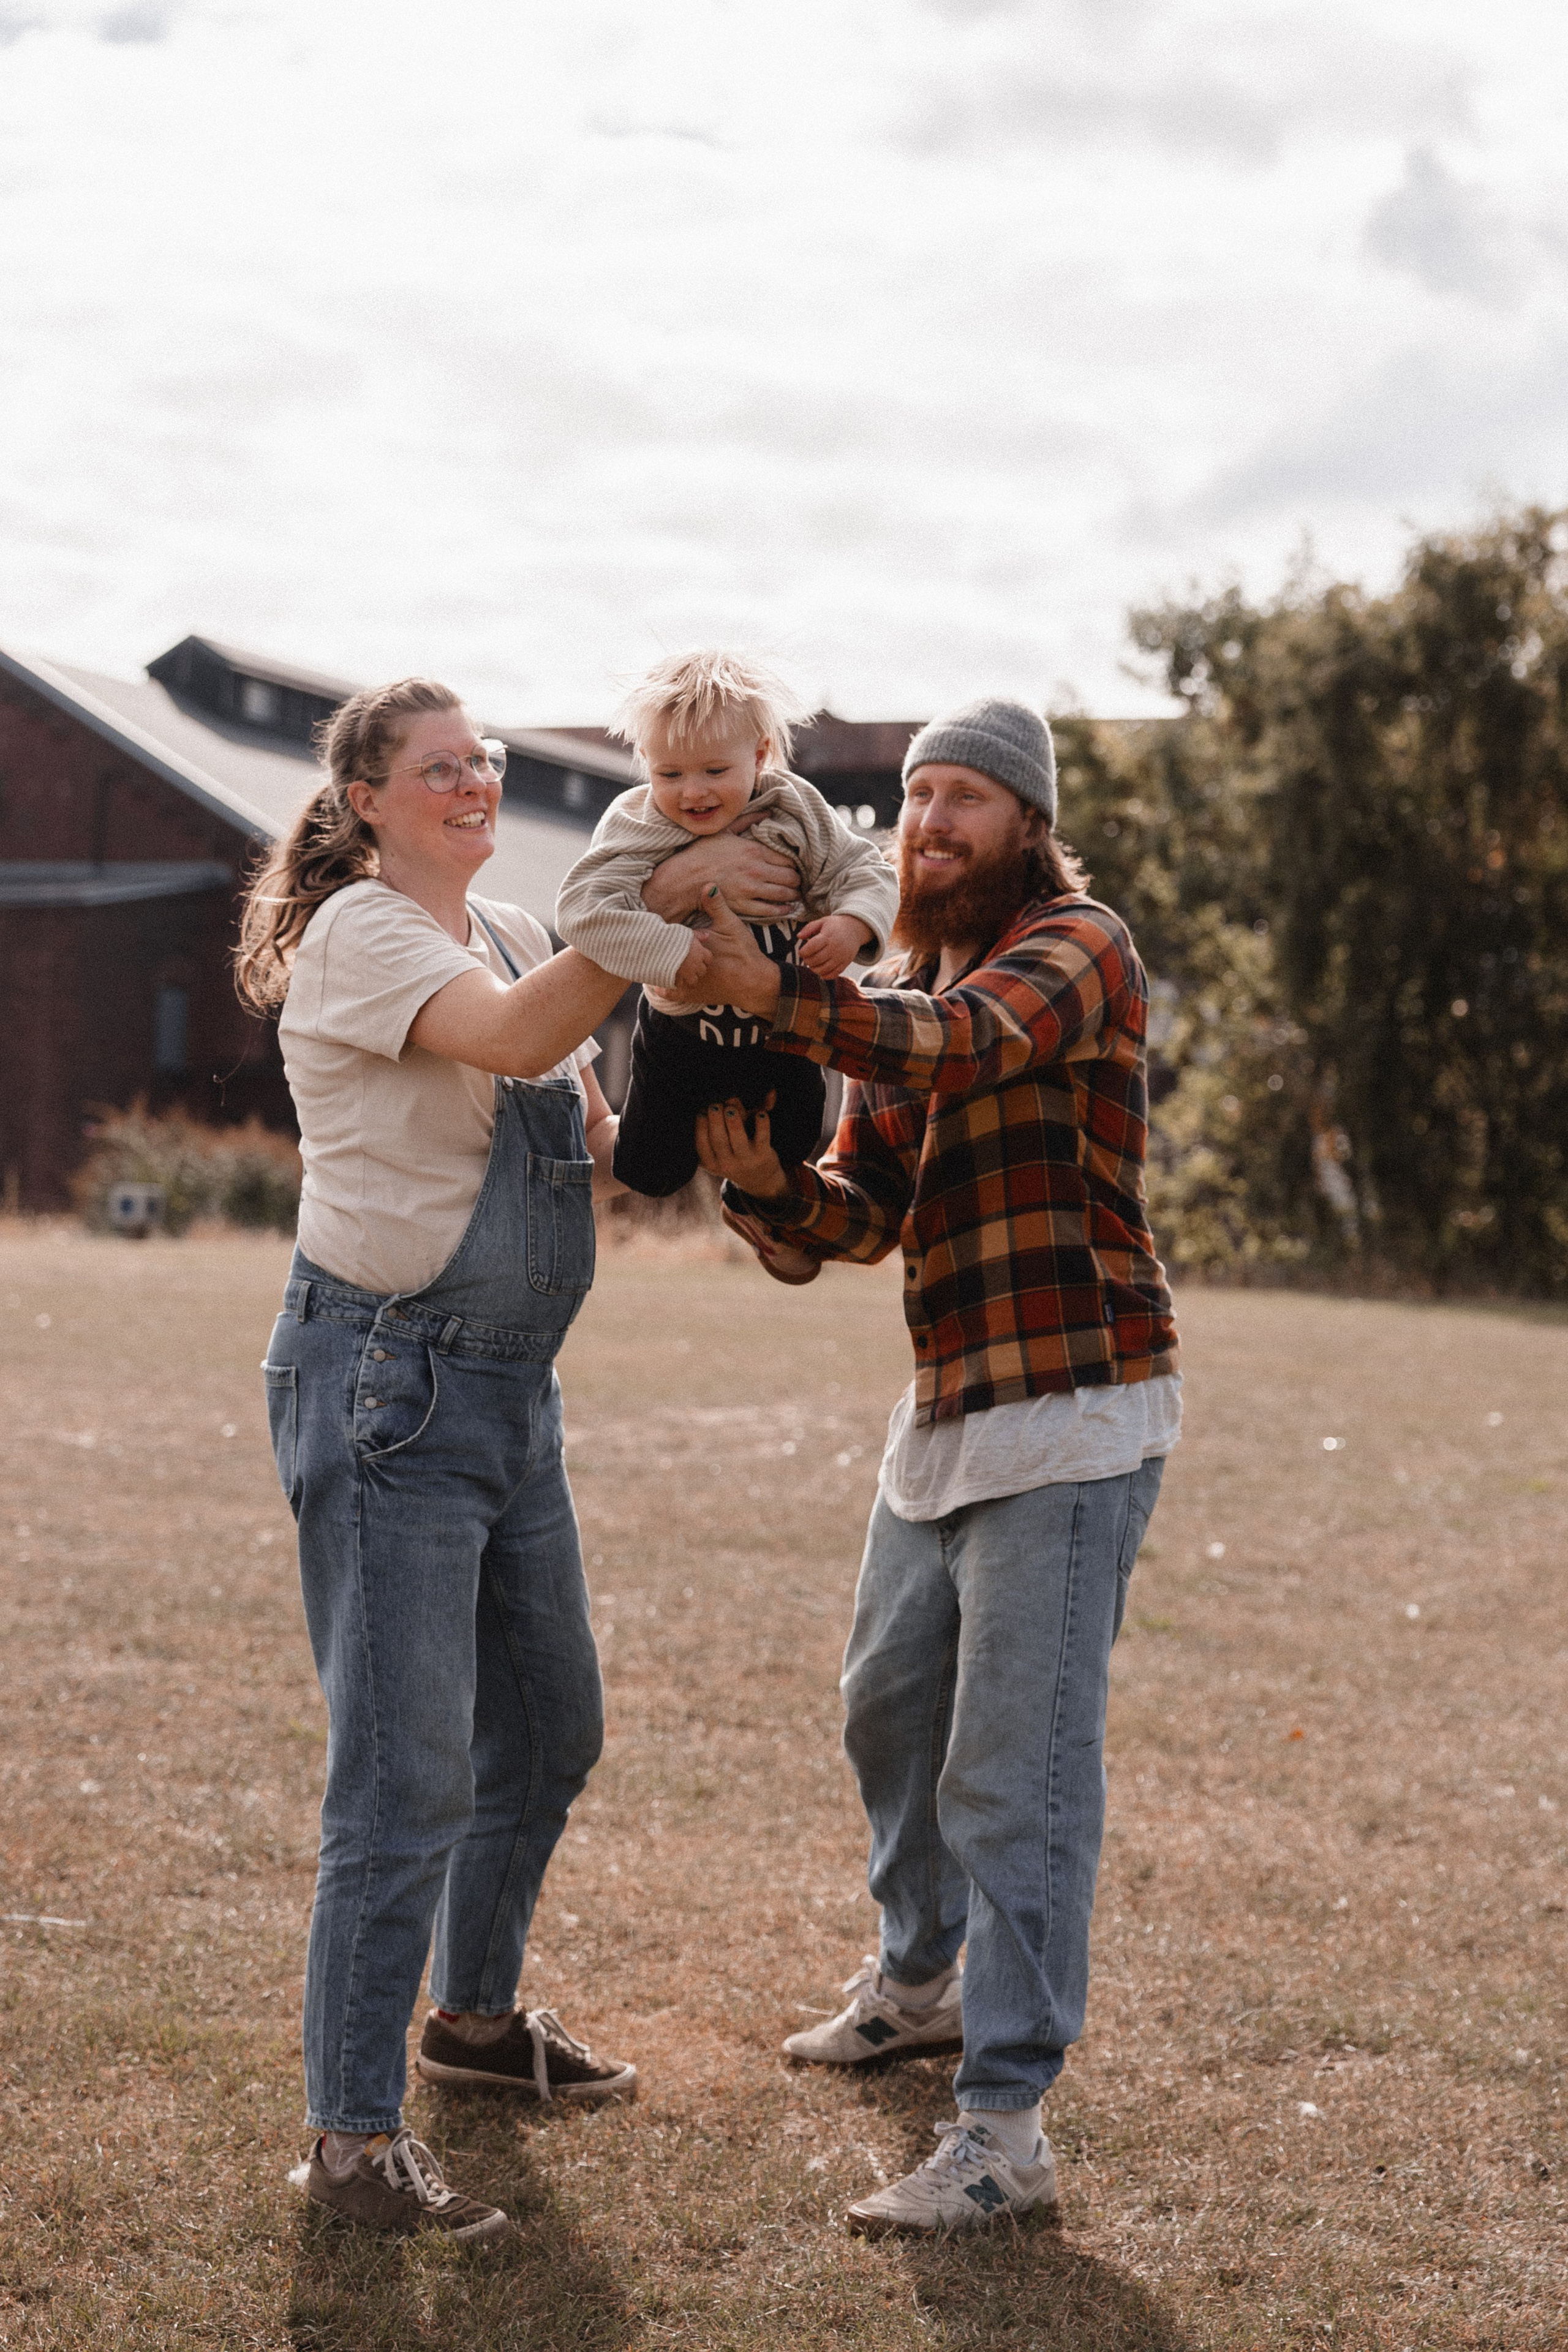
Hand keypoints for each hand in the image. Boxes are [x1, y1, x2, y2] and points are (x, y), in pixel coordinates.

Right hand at [642, 830, 801, 924]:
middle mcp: (756, 870)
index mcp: (754, 850)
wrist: (683, 879)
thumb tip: (768, 811)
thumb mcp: (725, 831)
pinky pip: (771, 910)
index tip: (794, 866)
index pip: (787, 858)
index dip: (794, 863)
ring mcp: (751, 890)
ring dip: (793, 895)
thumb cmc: (702, 853)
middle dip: (796, 880)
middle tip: (797, 881)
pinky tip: (787, 908)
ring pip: (784, 894)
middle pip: (791, 877)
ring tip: (794, 894)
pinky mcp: (745, 906)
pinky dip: (782, 910)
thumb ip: (749, 820)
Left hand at [659, 888, 782, 1018]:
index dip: (659, 932)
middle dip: (652, 949)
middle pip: (659, 955)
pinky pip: (666, 992)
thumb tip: (707, 884)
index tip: (650, 926)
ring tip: (646, 959)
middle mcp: (685, 965)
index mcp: (692, 945)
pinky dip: (660, 985)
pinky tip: (656, 978)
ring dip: (653, 967)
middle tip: (640, 941)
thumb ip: (717, 906)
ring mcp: (686, 982)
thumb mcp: (731, 925)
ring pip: (659, 974)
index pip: (667, 937)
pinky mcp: (690, 995)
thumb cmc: (743, 952)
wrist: (754, 982)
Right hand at [672, 933, 711, 991]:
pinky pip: (680, 984)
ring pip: (693, 980)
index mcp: (700, 953)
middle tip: (690, 965)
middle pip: (702, 971)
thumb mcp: (686, 933)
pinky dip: (678, 981)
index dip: (704, 958)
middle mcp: (696, 965)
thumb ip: (698, 935)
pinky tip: (673, 975)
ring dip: (689, 977)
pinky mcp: (677, 979)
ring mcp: (687, 974)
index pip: (709, 959)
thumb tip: (707, 935)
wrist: (658, 947)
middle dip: (698, 969)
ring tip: (682, 973)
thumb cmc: (673, 938)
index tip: (698, 957)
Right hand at [693, 1096, 792, 1199]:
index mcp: (711, 1162)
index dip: (700, 1127)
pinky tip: (761, 1113)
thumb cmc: (736, 1155)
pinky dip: (762, 1125)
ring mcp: (745, 1160)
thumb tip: (735, 1097)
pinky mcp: (763, 1155)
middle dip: (715, 1121)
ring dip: (734, 1122)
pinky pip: (762, 1138)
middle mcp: (726, 1164)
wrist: (760, 1179)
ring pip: (738, 1140)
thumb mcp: (722, 1149)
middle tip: (714, 1105)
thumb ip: (720, 1123)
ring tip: (731, 1107)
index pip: (702, 1145)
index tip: (701, 1111)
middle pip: (718, 1141)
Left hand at [796, 913, 874, 977]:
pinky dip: (824, 975)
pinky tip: (820, 970)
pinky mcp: (845, 963)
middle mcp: (835, 947)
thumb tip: (799, 936)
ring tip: (812, 964)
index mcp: (828, 936)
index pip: (812, 947)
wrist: (855, 930)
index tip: (801, 951)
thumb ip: (809, 928)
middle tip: (806, 958)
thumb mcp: (822, 921)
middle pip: (816, 959)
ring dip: (814, 969)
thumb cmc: (835, 926)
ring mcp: (841, 957)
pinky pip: (833, 974)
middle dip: (807, 961)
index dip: (803, 952)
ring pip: (823, 969)